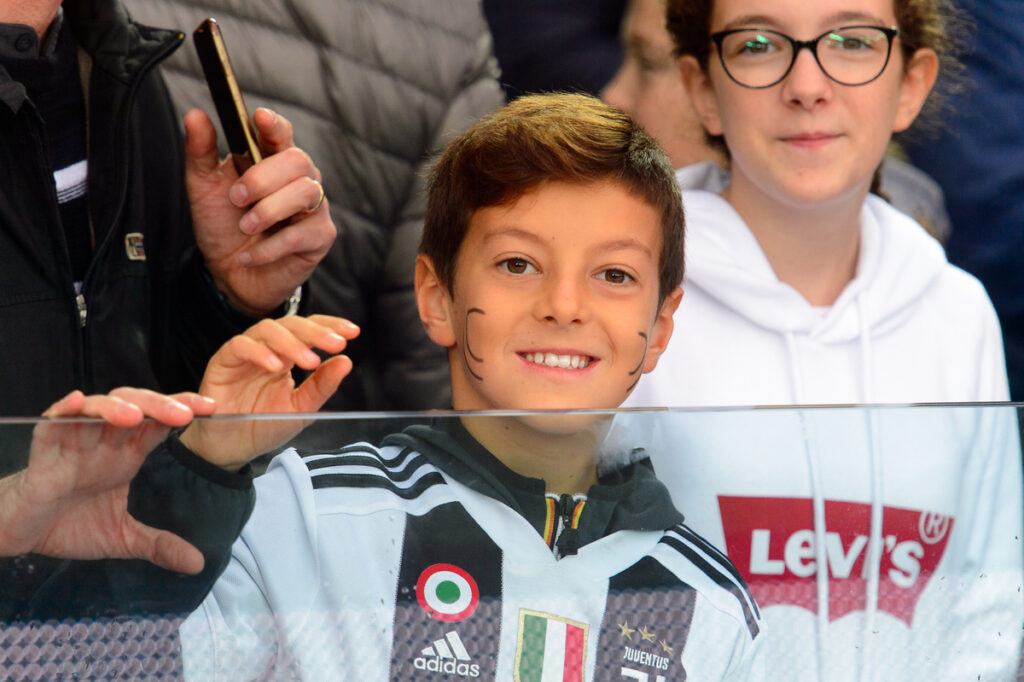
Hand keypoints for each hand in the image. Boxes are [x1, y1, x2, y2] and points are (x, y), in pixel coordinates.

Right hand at [0, 389, 216, 573]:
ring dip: (114, 408)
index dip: (182, 410)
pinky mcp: (42, 457)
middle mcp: (103, 444)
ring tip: (135, 416)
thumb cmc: (68, 525)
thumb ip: (158, 546)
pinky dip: (63, 412)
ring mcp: (73, 446)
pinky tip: (77, 402)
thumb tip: (199, 563)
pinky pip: (51, 427)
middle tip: (184, 414)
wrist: (19, 535)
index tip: (212, 409)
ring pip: (95, 411)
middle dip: (159, 405)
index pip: (158, 423)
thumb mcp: (121, 539)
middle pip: (133, 408)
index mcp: (125, 456)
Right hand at [181, 315, 359, 469]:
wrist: (232, 449)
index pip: (309, 329)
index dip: (329, 326)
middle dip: (316, 332)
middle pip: (291, 324)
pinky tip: (276, 366)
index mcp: (287, 355)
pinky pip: (239, 346)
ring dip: (291, 342)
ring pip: (266, 330)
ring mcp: (244, 352)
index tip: (353, 332)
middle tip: (337, 343)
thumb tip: (346, 361)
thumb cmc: (264, 425)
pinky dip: (258, 352)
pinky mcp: (222, 361)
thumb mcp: (302, 408)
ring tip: (310, 361)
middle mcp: (266, 348)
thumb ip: (322, 385)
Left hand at [185, 107, 335, 314]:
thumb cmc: (223, 226)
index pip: (282, 133)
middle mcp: (299, 178)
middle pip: (298, 160)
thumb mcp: (204, 188)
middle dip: (263, 178)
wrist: (231, 274)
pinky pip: (301, 234)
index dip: (275, 125)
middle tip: (237, 197)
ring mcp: (314, 207)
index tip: (260, 118)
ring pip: (306, 193)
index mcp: (272, 160)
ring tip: (245, 227)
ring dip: (268, 211)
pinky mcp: (320, 237)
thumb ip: (200, 152)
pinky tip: (249, 255)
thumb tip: (195, 114)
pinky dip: (269, 247)